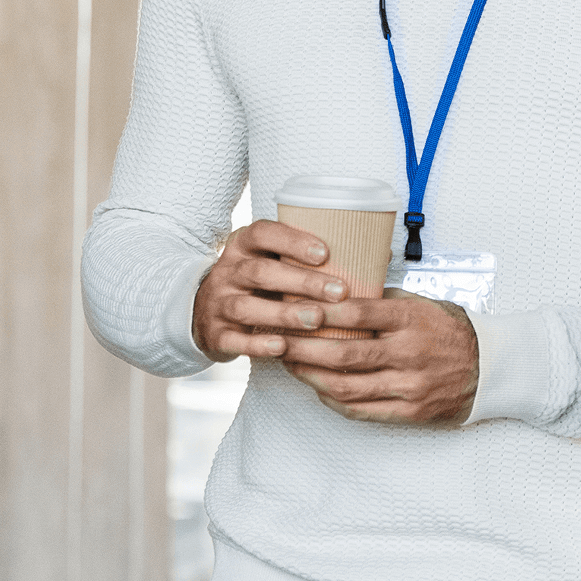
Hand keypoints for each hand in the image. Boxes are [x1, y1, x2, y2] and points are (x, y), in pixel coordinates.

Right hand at [191, 220, 350, 362]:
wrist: (203, 313)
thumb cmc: (254, 284)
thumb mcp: (268, 260)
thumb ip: (306, 258)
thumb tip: (377, 254)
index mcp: (242, 247)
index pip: (262, 233)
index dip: (292, 241)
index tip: (325, 252)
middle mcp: (227, 272)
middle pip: (261, 272)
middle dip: (302, 281)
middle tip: (339, 292)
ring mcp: (218, 304)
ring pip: (247, 307)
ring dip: (284, 314)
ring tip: (317, 319)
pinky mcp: (216, 334)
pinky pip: (235, 340)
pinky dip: (258, 345)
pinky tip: (283, 347)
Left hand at [274, 293, 477, 424]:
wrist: (490, 367)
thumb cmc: (449, 330)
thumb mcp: (422, 304)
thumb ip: (383, 300)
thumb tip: (336, 289)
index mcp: (411, 319)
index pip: (357, 314)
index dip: (320, 313)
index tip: (293, 307)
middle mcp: (410, 353)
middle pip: (345, 354)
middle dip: (303, 348)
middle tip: (279, 340)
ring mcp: (410, 385)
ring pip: (347, 386)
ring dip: (311, 376)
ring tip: (291, 364)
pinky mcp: (410, 411)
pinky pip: (361, 410)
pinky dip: (333, 399)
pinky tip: (317, 387)